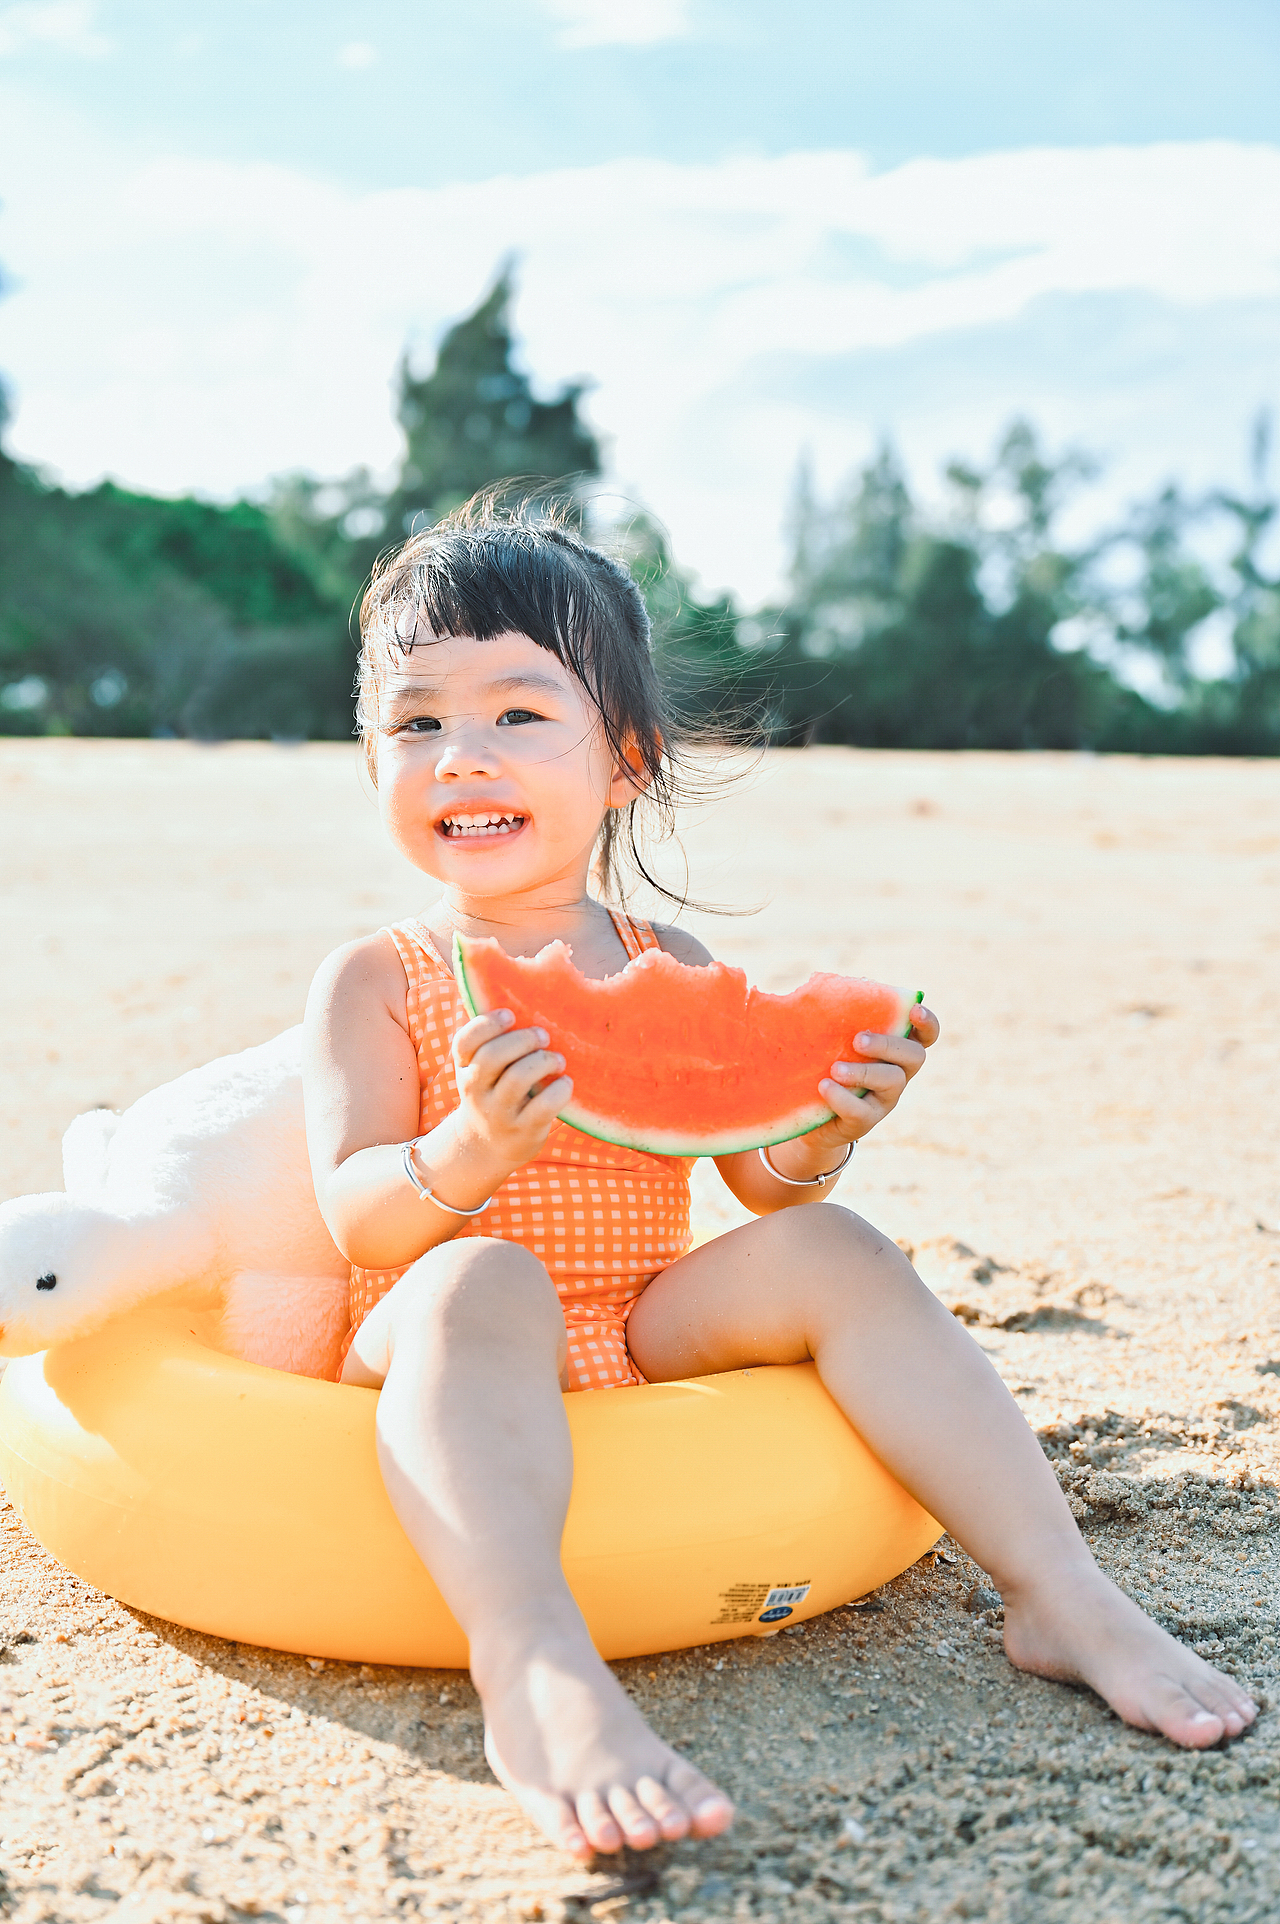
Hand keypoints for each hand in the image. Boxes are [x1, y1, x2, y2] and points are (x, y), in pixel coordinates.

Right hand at [449, 1008, 571, 1175]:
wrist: (487, 1147)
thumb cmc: (493, 1093)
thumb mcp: (481, 1071)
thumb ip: (493, 1042)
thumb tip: (520, 991)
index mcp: (465, 1069)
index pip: (464, 1042)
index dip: (486, 1024)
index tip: (510, 1015)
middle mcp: (476, 1091)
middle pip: (492, 1057)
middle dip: (522, 1040)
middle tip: (543, 1036)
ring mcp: (499, 1113)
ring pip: (518, 1079)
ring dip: (544, 1061)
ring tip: (557, 1059)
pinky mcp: (523, 1130)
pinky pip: (543, 1106)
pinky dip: (560, 1089)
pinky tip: (565, 1083)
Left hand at [803, 1002, 939, 1152]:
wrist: (806, 1112)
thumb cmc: (822, 1064)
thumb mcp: (830, 1039)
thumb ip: (834, 1015)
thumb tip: (815, 988)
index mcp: (894, 1050)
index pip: (925, 1036)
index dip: (927, 1023)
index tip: (914, 1009)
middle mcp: (897, 1074)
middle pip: (915, 1057)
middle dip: (889, 1045)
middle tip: (858, 1040)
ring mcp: (884, 1100)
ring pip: (891, 1082)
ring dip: (864, 1072)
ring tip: (835, 1068)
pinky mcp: (864, 1122)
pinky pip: (861, 1111)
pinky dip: (843, 1098)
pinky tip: (824, 1087)